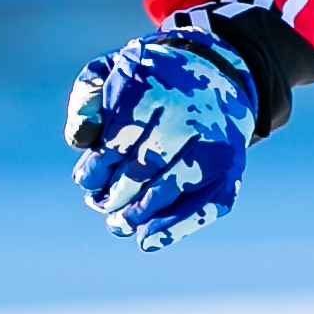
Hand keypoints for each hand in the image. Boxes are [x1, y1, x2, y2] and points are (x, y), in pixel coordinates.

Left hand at [64, 29, 254, 251]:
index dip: (97, 167)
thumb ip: (87, 98)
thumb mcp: (112, 72)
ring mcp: (216, 141)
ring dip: (139, 213)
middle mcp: (190, 112)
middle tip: (100, 204)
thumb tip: (80, 140)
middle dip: (115, 194)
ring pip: (173, 187)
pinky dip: (177, 227)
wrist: (216, 74)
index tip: (86, 179)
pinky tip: (148, 241)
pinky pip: (208, 203)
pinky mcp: (232, 165)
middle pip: (143, 167)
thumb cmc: (152, 79)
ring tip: (117, 224)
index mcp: (155, 85)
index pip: (118, 140)